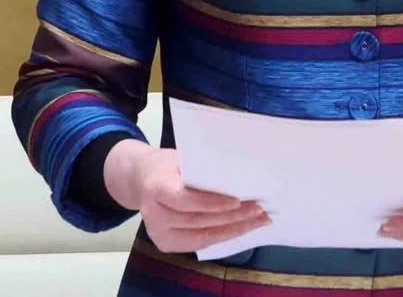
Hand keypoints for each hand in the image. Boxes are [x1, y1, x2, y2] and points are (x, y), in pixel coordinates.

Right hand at [104, 141, 269, 253]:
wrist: (142, 178)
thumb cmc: (168, 165)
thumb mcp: (181, 159)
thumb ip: (202, 169)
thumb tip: (240, 174)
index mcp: (156, 187)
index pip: (184, 199)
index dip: (210, 203)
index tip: (237, 201)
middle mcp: (153, 214)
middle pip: (198, 220)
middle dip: (232, 217)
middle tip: (259, 209)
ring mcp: (157, 232)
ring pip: (202, 235)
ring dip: (234, 229)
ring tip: (259, 220)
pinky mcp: (165, 244)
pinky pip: (199, 243)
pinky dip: (223, 235)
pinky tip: (243, 228)